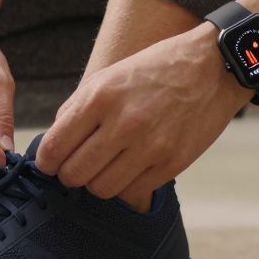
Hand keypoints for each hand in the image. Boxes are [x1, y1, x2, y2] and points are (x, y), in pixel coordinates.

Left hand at [35, 24, 250, 202]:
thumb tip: (52, 146)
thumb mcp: (107, 77)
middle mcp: (123, 123)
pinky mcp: (172, 163)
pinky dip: (125, 184)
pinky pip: (132, 191)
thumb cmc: (153, 70)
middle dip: (68, 174)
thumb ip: (75, 110)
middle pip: (74, 174)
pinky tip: (129, 167)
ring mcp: (150, 146)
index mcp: (100, 97)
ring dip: (96, 182)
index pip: (54, 148)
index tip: (49, 163)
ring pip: (100, 189)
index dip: (45, 162)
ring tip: (104, 166)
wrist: (212, 67)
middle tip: (76, 166)